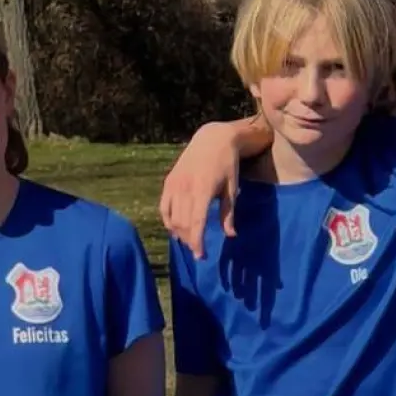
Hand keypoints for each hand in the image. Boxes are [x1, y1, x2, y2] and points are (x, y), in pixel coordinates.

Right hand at [158, 123, 243, 258]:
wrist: (212, 139)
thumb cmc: (227, 165)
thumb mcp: (232, 188)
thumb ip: (228, 213)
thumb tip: (230, 236)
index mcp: (202, 190)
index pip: (196, 223)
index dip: (197, 242)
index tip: (201, 256)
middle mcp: (185, 188)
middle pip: (183, 224)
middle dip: (189, 241)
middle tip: (198, 251)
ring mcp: (174, 185)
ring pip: (172, 217)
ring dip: (179, 233)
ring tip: (189, 242)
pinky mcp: (168, 182)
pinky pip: (164, 207)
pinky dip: (168, 221)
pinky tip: (175, 230)